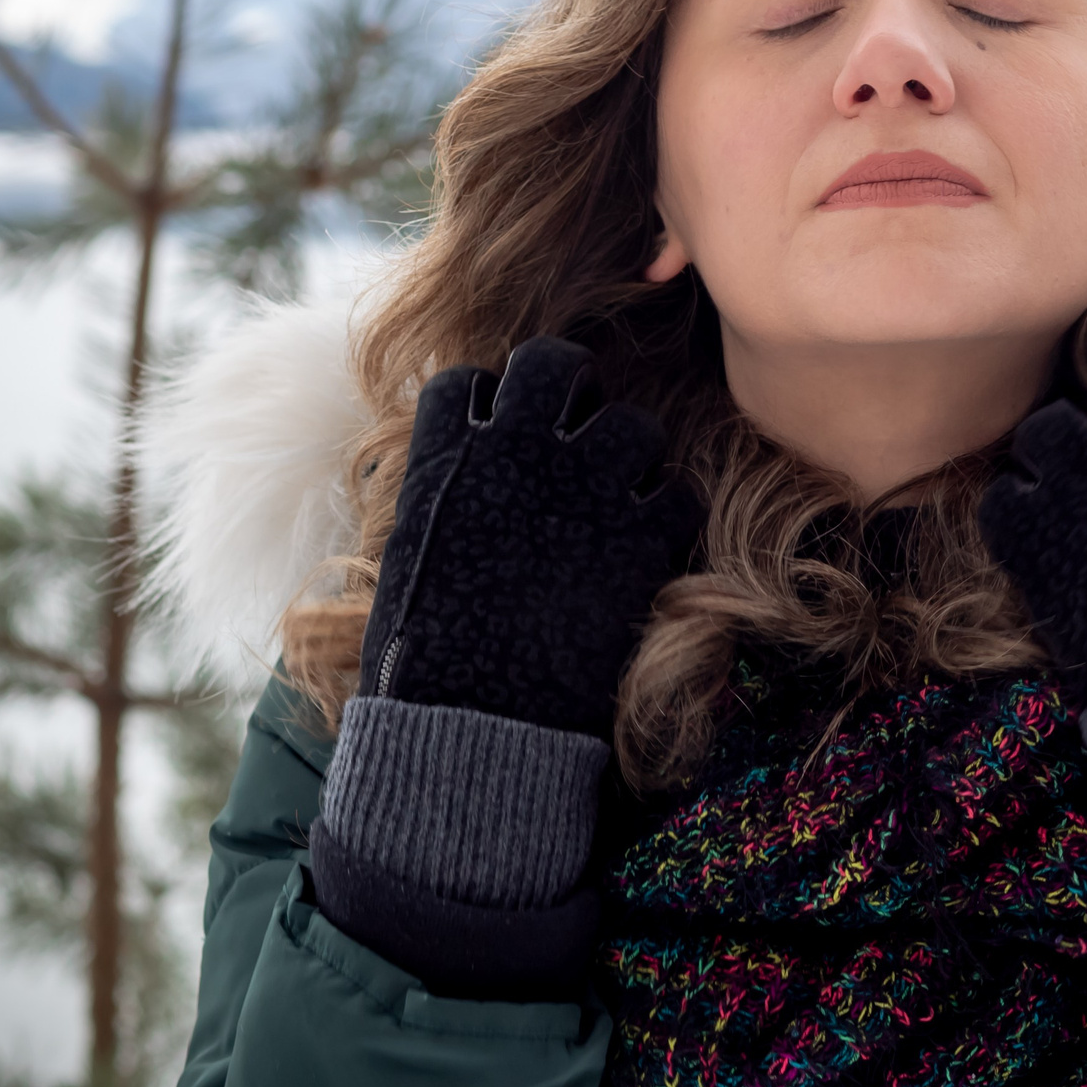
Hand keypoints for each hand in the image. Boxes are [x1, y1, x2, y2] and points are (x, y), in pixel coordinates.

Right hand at [356, 336, 701, 734]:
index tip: (497, 432)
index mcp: (448, 458)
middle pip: (555, 364)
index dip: (486, 403)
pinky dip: (669, 512)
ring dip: (629, 453)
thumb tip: (454, 472)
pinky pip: (678, 492)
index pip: (467, 381)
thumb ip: (438, 497)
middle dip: (568, 387)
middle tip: (572, 434)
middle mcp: (519, 454)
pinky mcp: (639, 540)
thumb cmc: (422, 657)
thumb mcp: (408, 558)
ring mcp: (585, 491)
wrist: (472, 722)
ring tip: (617, 493)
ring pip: (632, 423)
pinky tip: (649, 540)